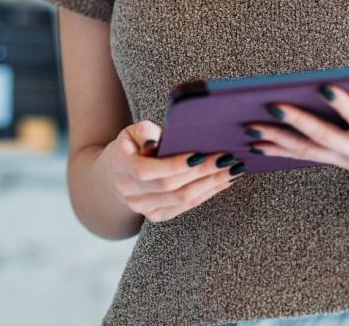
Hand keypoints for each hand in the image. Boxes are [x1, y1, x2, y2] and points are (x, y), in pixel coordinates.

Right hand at [98, 120, 243, 223]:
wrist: (116, 174)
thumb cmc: (131, 145)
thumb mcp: (132, 131)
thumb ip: (145, 133)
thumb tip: (160, 142)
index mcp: (121, 166)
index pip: (149, 171)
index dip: (176, 165)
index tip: (202, 154)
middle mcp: (130, 192)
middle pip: (171, 187)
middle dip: (202, 172)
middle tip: (227, 159)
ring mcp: (142, 208)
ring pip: (182, 200)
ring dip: (211, 185)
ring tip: (232, 170)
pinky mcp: (156, 216)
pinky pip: (185, 207)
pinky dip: (207, 194)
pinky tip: (222, 182)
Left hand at [244, 84, 348, 196]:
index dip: (345, 106)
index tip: (326, 88)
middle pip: (323, 137)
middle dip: (296, 122)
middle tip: (271, 107)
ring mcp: (347, 159)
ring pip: (308, 150)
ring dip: (278, 140)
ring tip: (250, 129)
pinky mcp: (340, 161)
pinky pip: (307, 156)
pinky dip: (282, 150)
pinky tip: (258, 146)